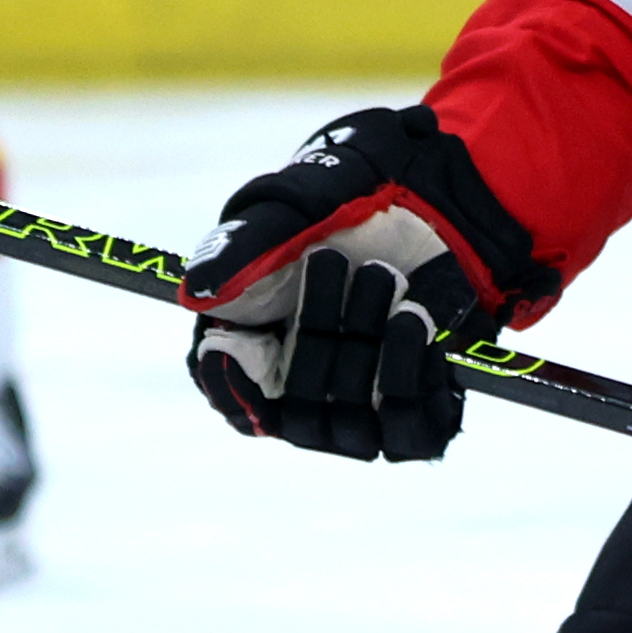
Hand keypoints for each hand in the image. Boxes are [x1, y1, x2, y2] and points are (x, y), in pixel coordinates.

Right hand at [182, 105, 556, 461]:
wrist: (433, 202)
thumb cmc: (344, 208)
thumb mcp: (283, 214)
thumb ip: (236, 250)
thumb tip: (198, 290)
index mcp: (262, 360)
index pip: (234, 406)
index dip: (230, 385)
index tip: (232, 341)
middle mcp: (311, 399)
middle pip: (299, 407)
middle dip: (315, 328)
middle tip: (331, 259)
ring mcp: (365, 415)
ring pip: (351, 424)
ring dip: (364, 343)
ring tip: (381, 274)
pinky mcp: (418, 419)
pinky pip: (407, 430)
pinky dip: (407, 370)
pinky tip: (413, 317)